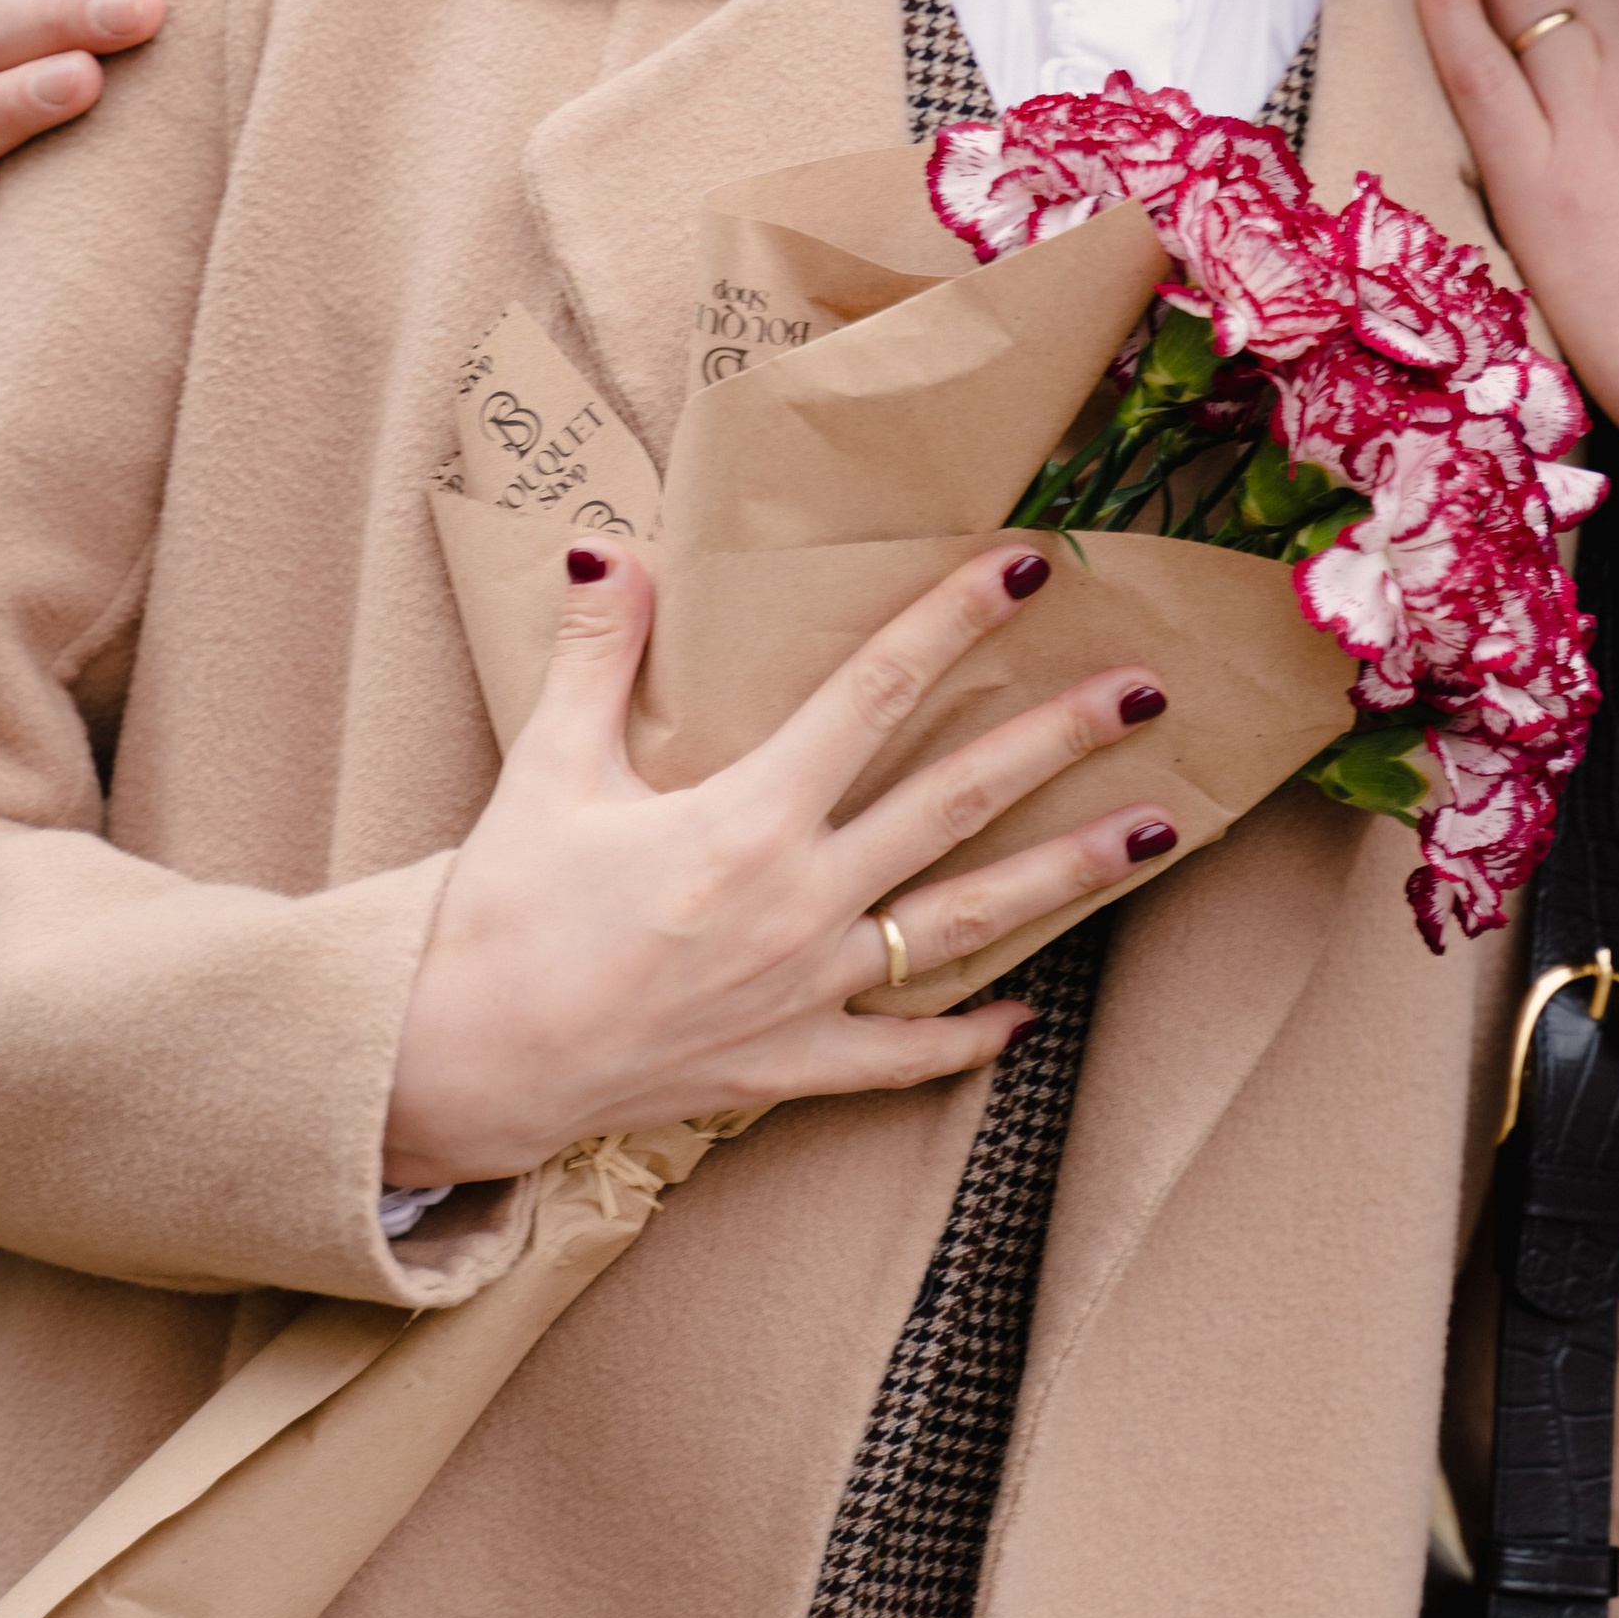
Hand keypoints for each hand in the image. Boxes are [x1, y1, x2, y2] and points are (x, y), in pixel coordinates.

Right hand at [386, 540, 1180, 1184]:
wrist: (461, 1068)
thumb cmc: (500, 916)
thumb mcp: (545, 768)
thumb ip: (595, 655)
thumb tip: (613, 548)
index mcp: (745, 816)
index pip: (874, 695)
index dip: (952, 623)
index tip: (1027, 569)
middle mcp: (799, 900)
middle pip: (957, 800)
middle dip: (1059, 738)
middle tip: (1148, 692)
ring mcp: (806, 989)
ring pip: (965, 922)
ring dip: (1067, 873)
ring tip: (1157, 832)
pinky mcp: (787, 1065)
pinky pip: (900, 1053)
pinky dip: (965, 1036)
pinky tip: (1027, 1013)